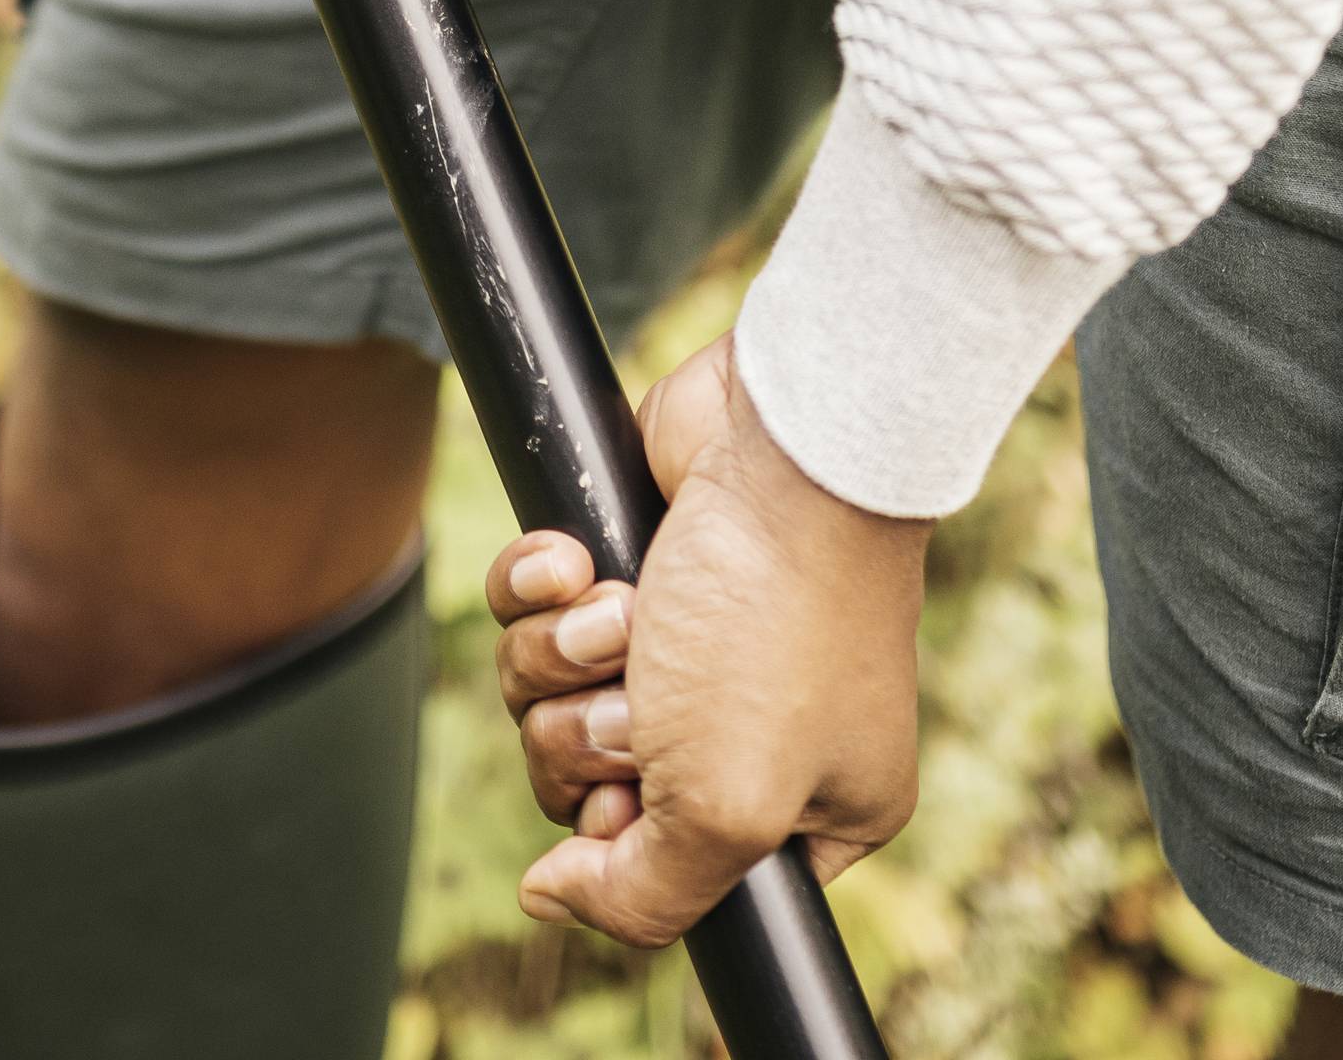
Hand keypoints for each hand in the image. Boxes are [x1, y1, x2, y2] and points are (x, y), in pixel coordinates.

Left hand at [484, 333, 929, 949]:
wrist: (782, 444)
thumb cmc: (774, 626)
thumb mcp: (723, 813)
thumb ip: (641, 898)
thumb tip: (551, 893)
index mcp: (808, 807)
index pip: (669, 876)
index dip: (621, 843)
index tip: (630, 796)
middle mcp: (750, 723)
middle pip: (588, 782)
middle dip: (587, 733)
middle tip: (644, 692)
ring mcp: (690, 633)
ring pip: (551, 694)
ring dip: (563, 653)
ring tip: (619, 608)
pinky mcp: (632, 555)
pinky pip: (533, 607)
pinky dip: (536, 586)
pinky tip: (573, 558)